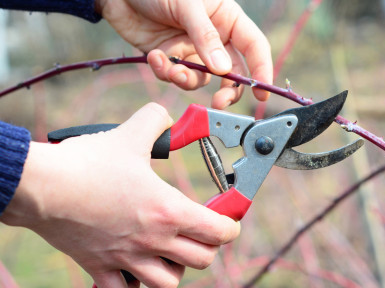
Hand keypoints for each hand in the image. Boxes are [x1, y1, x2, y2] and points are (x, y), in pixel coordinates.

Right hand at [0, 103, 239, 287]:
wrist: (42, 186)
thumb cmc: (87, 163)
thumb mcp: (129, 134)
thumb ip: (155, 120)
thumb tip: (166, 116)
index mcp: (168, 210)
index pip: (220, 231)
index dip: (231, 225)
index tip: (229, 217)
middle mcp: (153, 240)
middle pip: (203, 260)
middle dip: (208, 245)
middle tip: (200, 230)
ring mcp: (127, 258)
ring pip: (169, 282)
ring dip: (176, 268)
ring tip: (170, 251)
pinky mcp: (100, 267)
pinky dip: (133, 284)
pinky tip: (131, 268)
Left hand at [95, 0, 272, 108]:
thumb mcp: (187, 5)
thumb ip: (205, 37)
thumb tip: (224, 70)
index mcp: (227, 19)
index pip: (253, 47)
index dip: (261, 70)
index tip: (262, 93)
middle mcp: (214, 37)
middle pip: (232, 72)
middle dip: (226, 90)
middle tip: (219, 103)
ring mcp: (192, 49)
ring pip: (200, 79)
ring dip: (186, 79)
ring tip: (171, 68)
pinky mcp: (171, 58)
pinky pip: (175, 76)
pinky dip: (165, 71)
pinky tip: (154, 57)